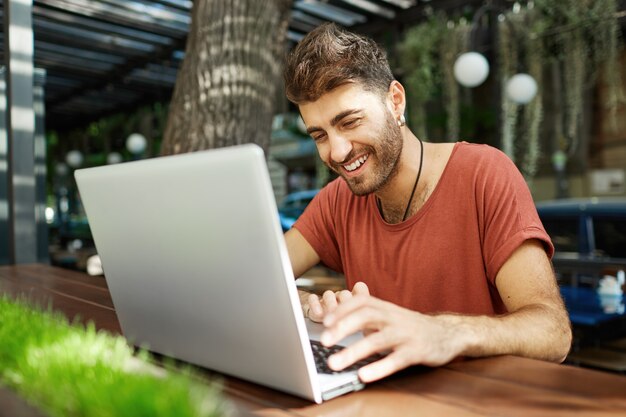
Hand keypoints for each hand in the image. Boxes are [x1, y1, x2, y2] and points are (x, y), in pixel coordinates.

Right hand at [305, 282, 369, 322]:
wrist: (325, 324)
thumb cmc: (349, 327)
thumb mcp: (363, 327)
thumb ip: (369, 327)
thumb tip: (376, 332)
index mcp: (355, 299)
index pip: (360, 288)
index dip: (361, 293)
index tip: (361, 306)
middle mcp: (341, 297)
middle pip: (344, 294)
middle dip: (344, 304)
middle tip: (345, 317)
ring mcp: (328, 300)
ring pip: (329, 294)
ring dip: (330, 305)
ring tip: (332, 318)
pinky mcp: (315, 303)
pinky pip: (313, 298)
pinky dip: (315, 304)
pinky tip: (319, 314)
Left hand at [321, 296, 466, 382]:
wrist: (447, 333)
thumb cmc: (409, 326)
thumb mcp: (388, 316)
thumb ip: (364, 316)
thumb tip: (332, 320)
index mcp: (385, 308)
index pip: (361, 302)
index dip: (342, 309)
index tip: (324, 320)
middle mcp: (394, 317)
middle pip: (366, 316)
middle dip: (343, 327)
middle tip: (324, 340)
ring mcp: (406, 334)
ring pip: (378, 340)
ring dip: (354, 351)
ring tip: (335, 363)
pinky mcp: (417, 352)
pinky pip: (396, 360)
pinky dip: (379, 367)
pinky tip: (364, 375)